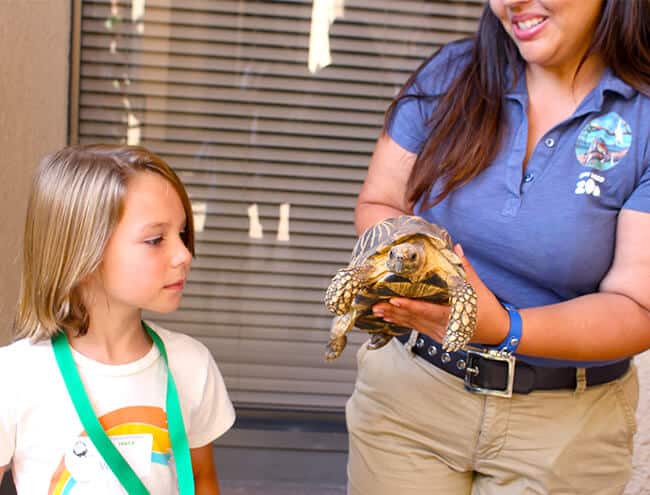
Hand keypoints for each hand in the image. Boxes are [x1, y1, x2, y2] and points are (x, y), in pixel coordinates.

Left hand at [372, 244, 508, 344]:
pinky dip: (403, 322)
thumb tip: (455, 247)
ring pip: (413, 325)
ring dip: (395, 318)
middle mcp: (444, 327)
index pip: (428, 311)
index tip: (394, 301)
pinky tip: (390, 318)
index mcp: (453, 315)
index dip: (410, 307)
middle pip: (415, 319)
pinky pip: (416, 328)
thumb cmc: (488, 309)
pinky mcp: (437, 336)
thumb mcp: (477, 287)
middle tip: (376, 306)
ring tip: (377, 311)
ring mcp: (439, 334)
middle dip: (394, 312)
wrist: (498, 331)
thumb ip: (464, 267)